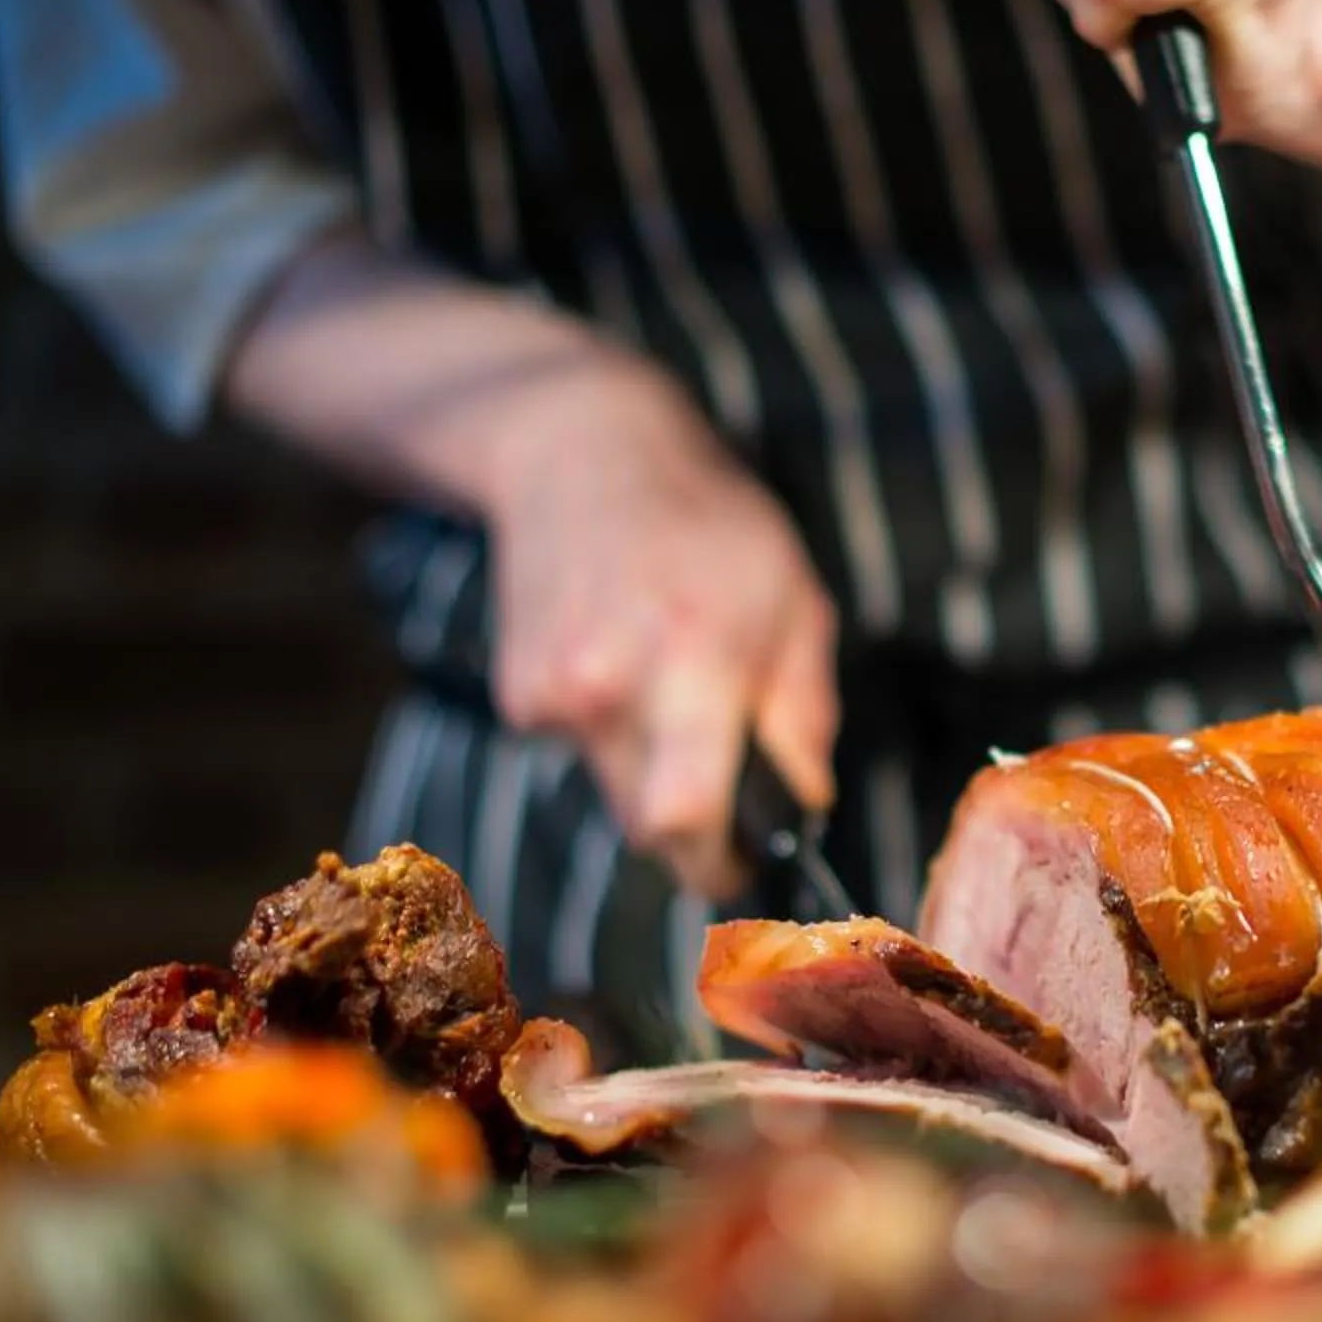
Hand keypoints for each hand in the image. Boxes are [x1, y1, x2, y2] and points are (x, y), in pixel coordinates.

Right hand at [483, 365, 838, 904]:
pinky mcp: (517, 695)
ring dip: (650, 769)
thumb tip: (805, 803)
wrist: (582, 453)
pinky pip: (579, 752)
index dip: (714, 864)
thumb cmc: (711, 527)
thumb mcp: (794, 602)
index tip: (742, 868)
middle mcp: (610, 684)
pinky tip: (618, 659)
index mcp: (693, 661)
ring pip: (615, 790)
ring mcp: (553, 692)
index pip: (684, 813)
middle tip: (721, 785)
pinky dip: (607, 731)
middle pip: (649, 823)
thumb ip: (804, 712)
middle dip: (692, 823)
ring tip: (669, 686)